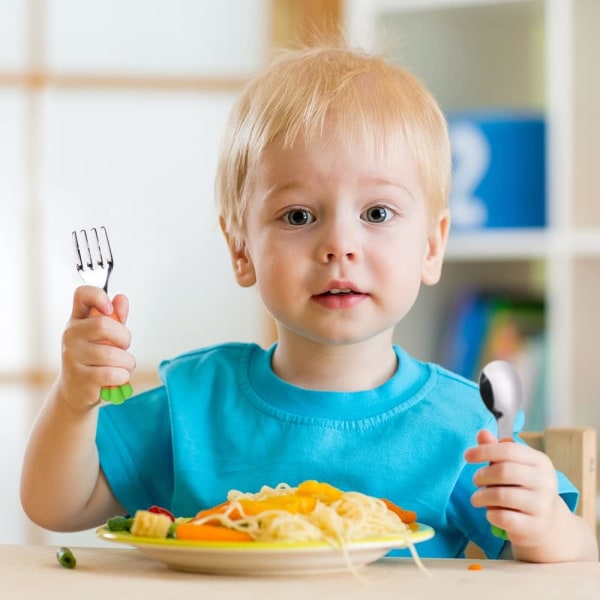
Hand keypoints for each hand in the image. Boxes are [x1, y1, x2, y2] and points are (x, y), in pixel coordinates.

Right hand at [58, 285, 135, 409]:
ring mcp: (72, 357)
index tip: (109, 309)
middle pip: (103, 325)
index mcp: (78, 319)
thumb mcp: (105, 336)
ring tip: (123, 366)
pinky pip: (113, 373)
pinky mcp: (80, 378)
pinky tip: (117, 377)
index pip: (82, 294)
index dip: (98, 296)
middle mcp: (71, 335)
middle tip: (124, 346)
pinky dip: (123, 376)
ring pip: (113, 354)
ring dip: (128, 362)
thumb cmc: (94, 358)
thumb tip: (121, 299)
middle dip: (124, 337)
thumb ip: (116, 318)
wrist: (76, 391)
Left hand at [464, 429, 560, 548]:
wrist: (546, 523)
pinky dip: (490, 514)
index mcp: (541, 462)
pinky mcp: (535, 527)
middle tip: (475, 480)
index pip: (509, 450)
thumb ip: (495, 449)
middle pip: (504, 471)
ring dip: (481, 496)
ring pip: (501, 495)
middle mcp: (546, 482)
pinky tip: (490, 512)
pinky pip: (503, 517)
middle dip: (482, 475)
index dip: (484, 451)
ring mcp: (543, 506)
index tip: (467, 456)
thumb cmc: (522, 487)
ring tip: (477, 498)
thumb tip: (482, 433)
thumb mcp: (512, 466)